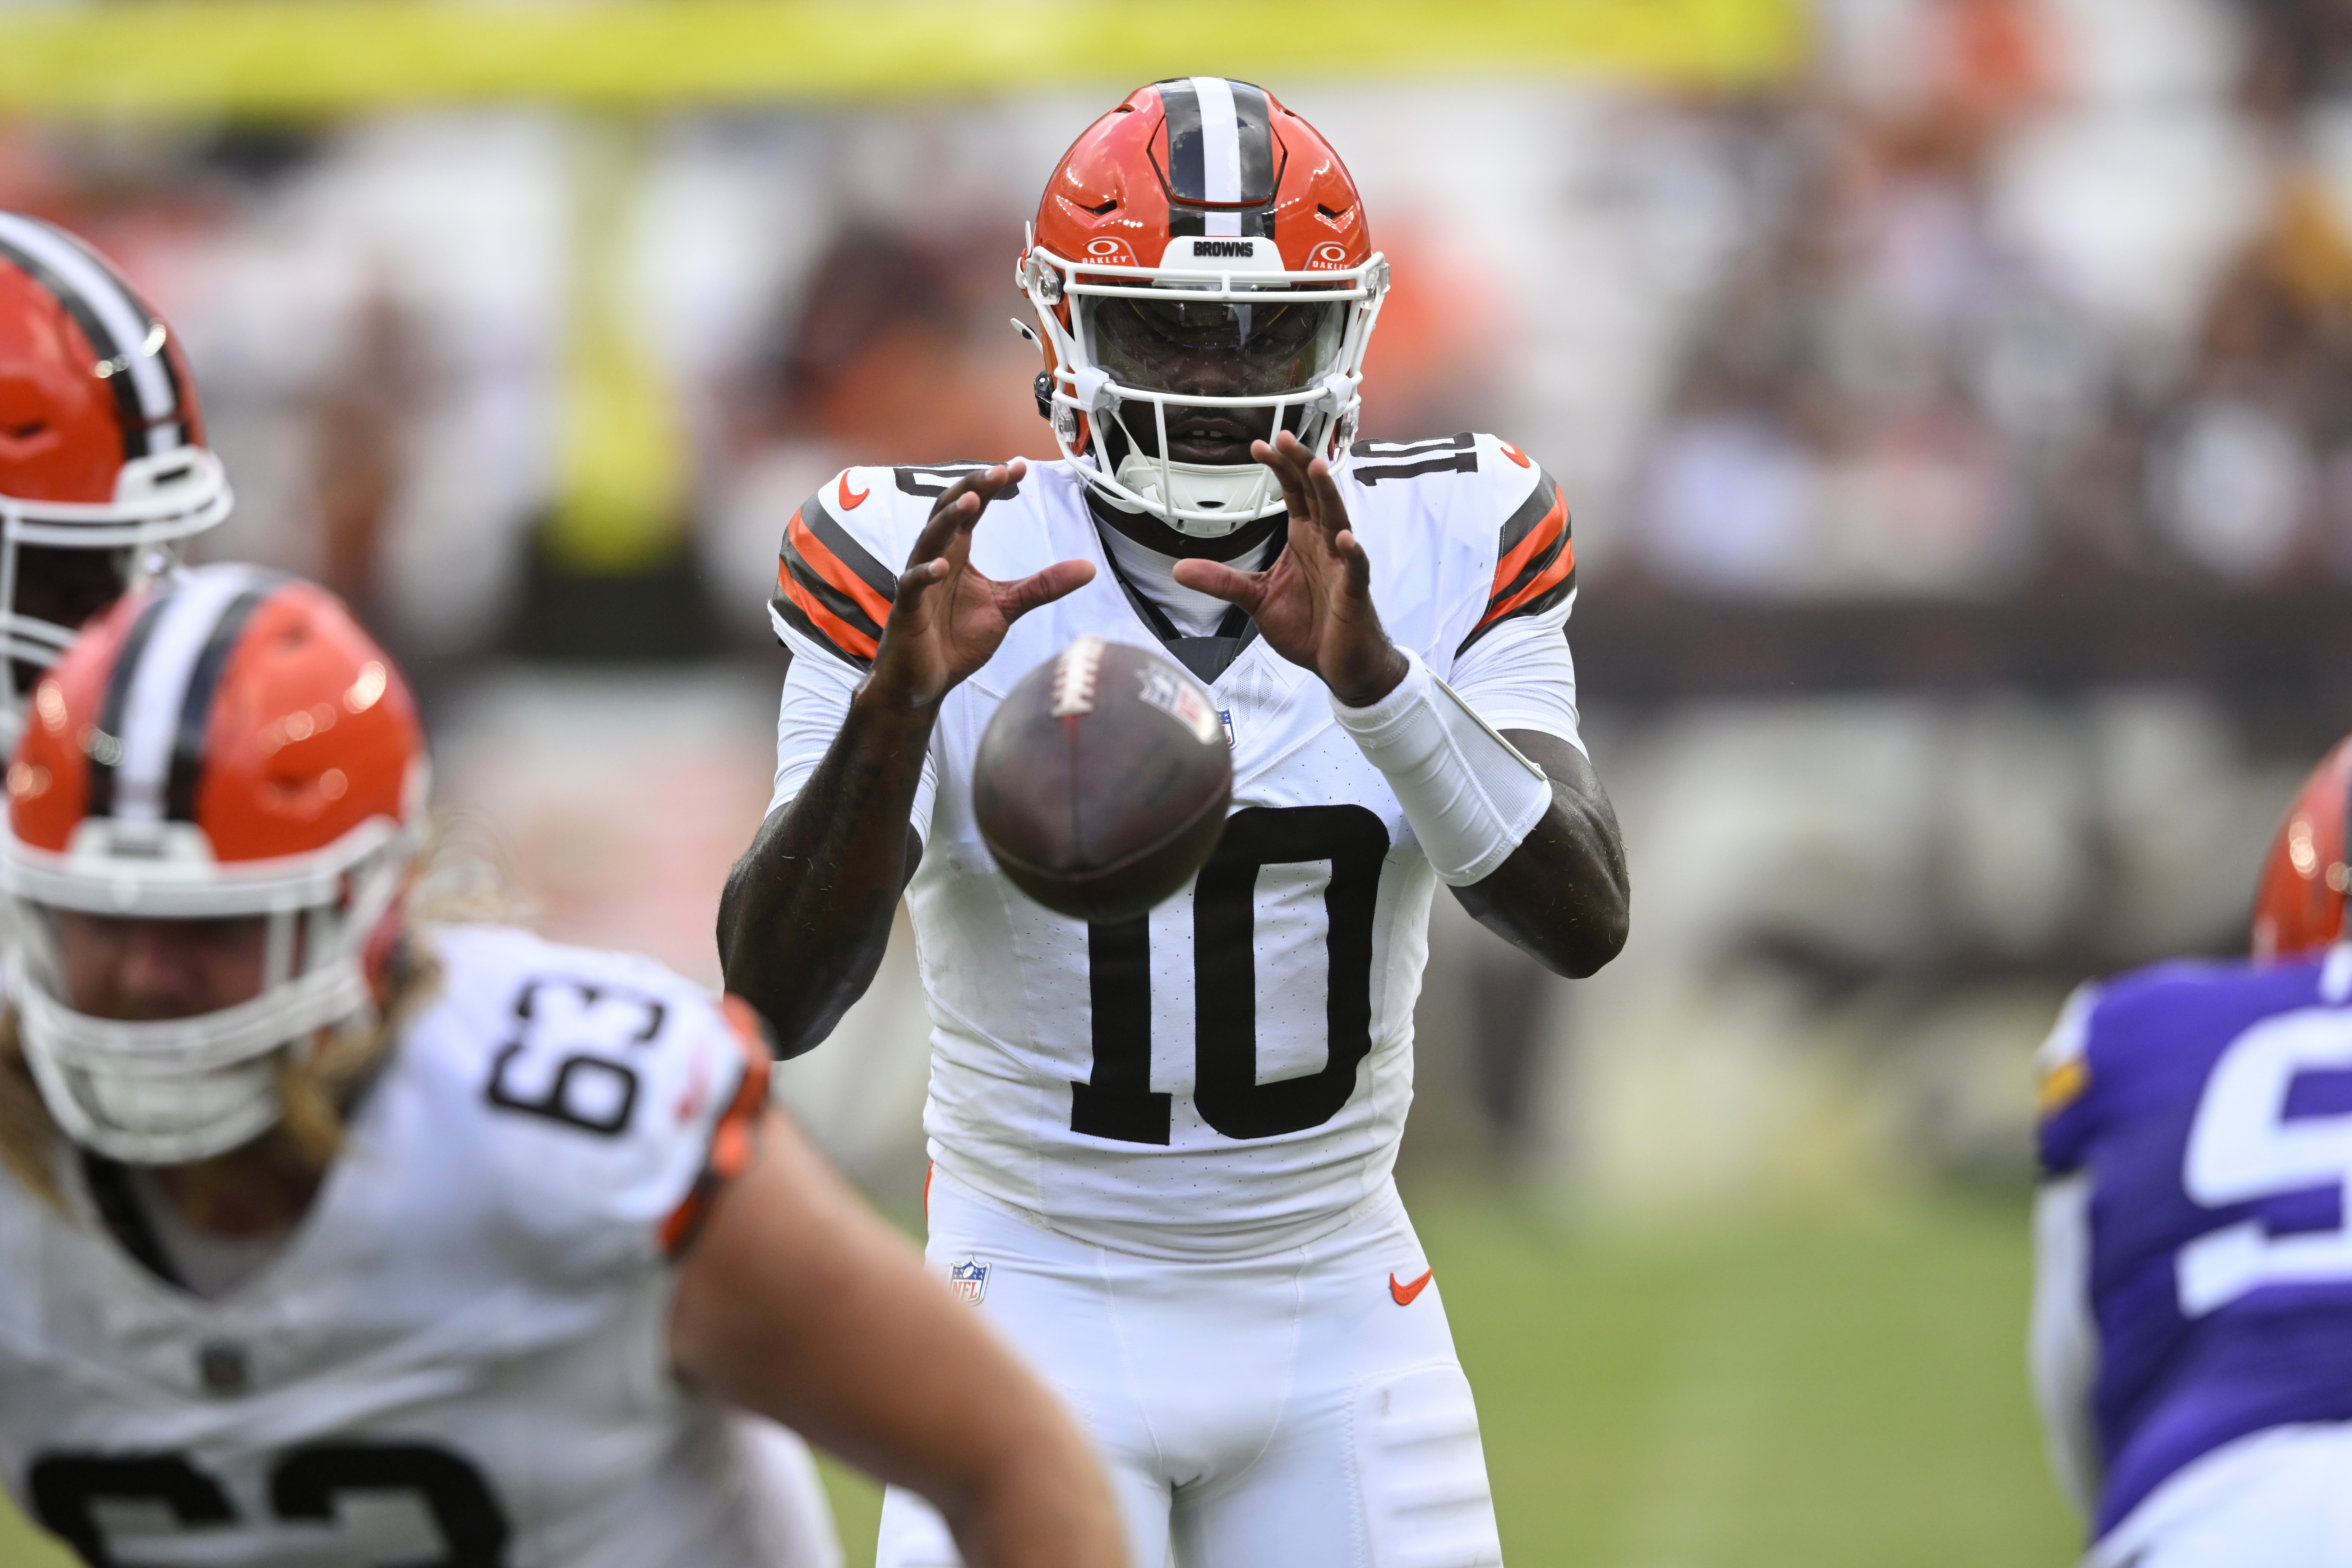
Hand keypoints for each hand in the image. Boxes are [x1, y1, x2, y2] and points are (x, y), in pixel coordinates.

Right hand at [865, 460, 1094, 711]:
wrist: (923, 683)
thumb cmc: (956, 640)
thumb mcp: (1007, 607)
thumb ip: (1042, 586)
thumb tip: (1088, 568)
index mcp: (958, 553)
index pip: (972, 510)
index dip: (991, 487)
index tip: (1019, 466)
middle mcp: (936, 558)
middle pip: (948, 512)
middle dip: (972, 489)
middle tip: (999, 472)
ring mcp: (918, 583)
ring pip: (928, 541)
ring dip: (948, 520)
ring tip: (971, 501)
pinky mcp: (907, 610)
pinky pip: (911, 585)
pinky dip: (924, 574)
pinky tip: (940, 566)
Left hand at [1171, 430, 1407, 706]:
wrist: (1341, 664)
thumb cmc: (1308, 627)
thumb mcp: (1256, 600)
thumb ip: (1222, 581)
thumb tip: (1179, 569)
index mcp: (1303, 540)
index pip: (1294, 494)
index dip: (1280, 468)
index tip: (1260, 445)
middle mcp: (1324, 545)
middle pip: (1316, 496)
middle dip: (1301, 465)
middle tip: (1285, 437)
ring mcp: (1342, 567)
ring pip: (1337, 521)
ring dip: (1328, 494)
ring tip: (1315, 467)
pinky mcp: (1353, 594)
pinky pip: (1355, 569)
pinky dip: (1352, 554)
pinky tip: (1345, 539)